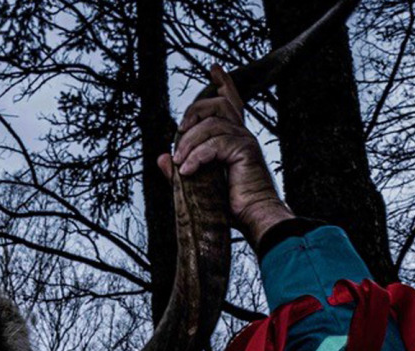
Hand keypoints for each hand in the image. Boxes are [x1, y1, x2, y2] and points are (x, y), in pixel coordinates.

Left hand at [158, 65, 293, 246]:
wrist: (252, 218)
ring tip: (180, 163)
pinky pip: (214, 144)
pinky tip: (189, 170)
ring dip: (189, 143)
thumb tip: (162, 157)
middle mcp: (242, 135)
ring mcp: (245, 141)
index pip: (231, 103)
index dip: (224, 84)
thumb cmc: (232, 206)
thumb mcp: (200, 184)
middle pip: (217, 105)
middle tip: (178, 133)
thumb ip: (182, 168)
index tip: (214, 68)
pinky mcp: (245, 150)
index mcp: (235, 139)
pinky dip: (197, 157)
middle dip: (193, 114)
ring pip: (211, 126)